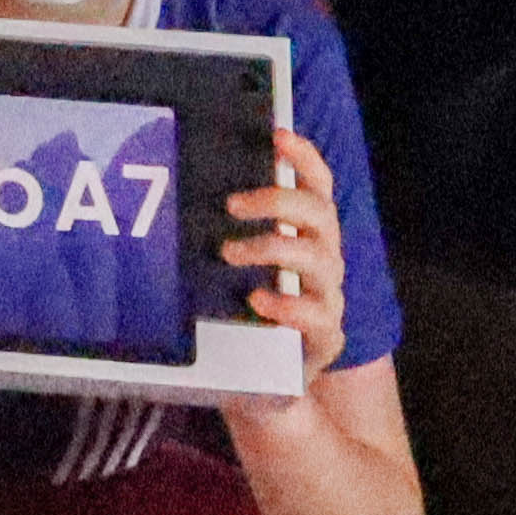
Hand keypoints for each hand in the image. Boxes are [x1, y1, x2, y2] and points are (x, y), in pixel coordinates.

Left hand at [216, 128, 348, 400]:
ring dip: (272, 248)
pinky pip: (318, 315)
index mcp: (307, 234)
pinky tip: (258, 300)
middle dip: (278, 201)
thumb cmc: (245, 308)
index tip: (277, 135)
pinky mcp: (326, 337)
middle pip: (320, 215)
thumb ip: (229, 231)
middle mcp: (324, 259)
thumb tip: (186, 186)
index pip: (318, 186)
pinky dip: (288, 304)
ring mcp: (329, 298)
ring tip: (230, 253)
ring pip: (320, 260)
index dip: (304, 157)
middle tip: (233, 204)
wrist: (265, 379)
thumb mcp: (237, 264)